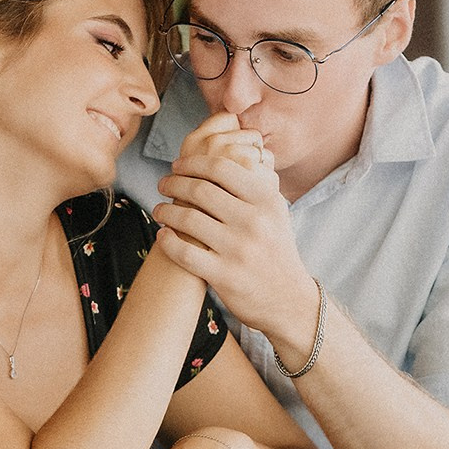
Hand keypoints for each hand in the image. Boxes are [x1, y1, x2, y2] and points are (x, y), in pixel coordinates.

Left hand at [151, 113, 314, 346]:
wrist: (288, 299)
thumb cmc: (276, 250)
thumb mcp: (275, 212)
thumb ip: (253, 183)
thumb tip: (225, 150)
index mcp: (266, 199)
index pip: (221, 167)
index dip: (193, 163)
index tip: (178, 165)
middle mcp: (253, 221)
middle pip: (200, 189)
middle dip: (173, 183)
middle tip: (163, 184)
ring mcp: (238, 249)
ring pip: (187, 218)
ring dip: (165, 211)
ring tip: (159, 209)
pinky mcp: (223, 275)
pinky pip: (183, 252)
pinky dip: (167, 241)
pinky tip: (162, 236)